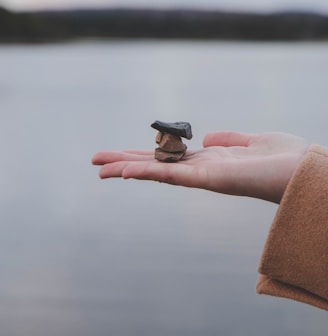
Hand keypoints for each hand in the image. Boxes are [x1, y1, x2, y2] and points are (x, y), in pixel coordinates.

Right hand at [92, 131, 307, 202]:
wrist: (301, 171)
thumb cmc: (282, 157)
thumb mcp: (251, 141)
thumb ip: (228, 139)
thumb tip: (207, 138)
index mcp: (206, 161)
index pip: (167, 158)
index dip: (143, 155)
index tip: (121, 154)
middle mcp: (198, 171)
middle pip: (154, 165)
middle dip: (124, 162)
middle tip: (96, 162)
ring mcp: (199, 177)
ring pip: (155, 171)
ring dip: (125, 168)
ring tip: (99, 167)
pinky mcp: (206, 179)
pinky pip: (171, 175)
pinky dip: (146, 172)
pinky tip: (125, 171)